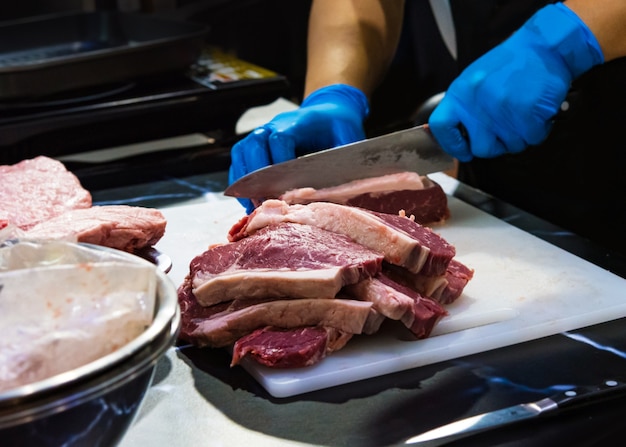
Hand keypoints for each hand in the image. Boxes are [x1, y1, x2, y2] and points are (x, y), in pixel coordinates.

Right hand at [229, 84, 368, 212]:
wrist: (328, 112)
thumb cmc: (337, 125)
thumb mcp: (348, 135)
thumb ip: (345, 155)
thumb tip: (343, 181)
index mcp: (298, 121)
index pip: (280, 138)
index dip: (279, 162)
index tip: (285, 186)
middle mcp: (274, 125)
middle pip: (254, 144)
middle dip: (258, 176)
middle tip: (265, 200)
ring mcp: (263, 134)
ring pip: (242, 151)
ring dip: (245, 180)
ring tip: (254, 204)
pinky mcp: (256, 145)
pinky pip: (239, 160)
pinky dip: (240, 180)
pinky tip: (247, 200)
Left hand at [429, 3, 602, 161]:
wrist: (543, 46)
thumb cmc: (510, 64)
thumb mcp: (475, 80)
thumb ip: (466, 107)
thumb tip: (463, 136)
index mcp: (460, 94)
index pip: (441, 127)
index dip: (452, 144)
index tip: (464, 151)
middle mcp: (476, 104)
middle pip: (481, 148)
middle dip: (496, 147)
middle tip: (506, 134)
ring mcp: (501, 110)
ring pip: (511, 146)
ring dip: (521, 136)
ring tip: (524, 114)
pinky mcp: (526, 113)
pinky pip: (533, 138)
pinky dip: (538, 130)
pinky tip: (537, 113)